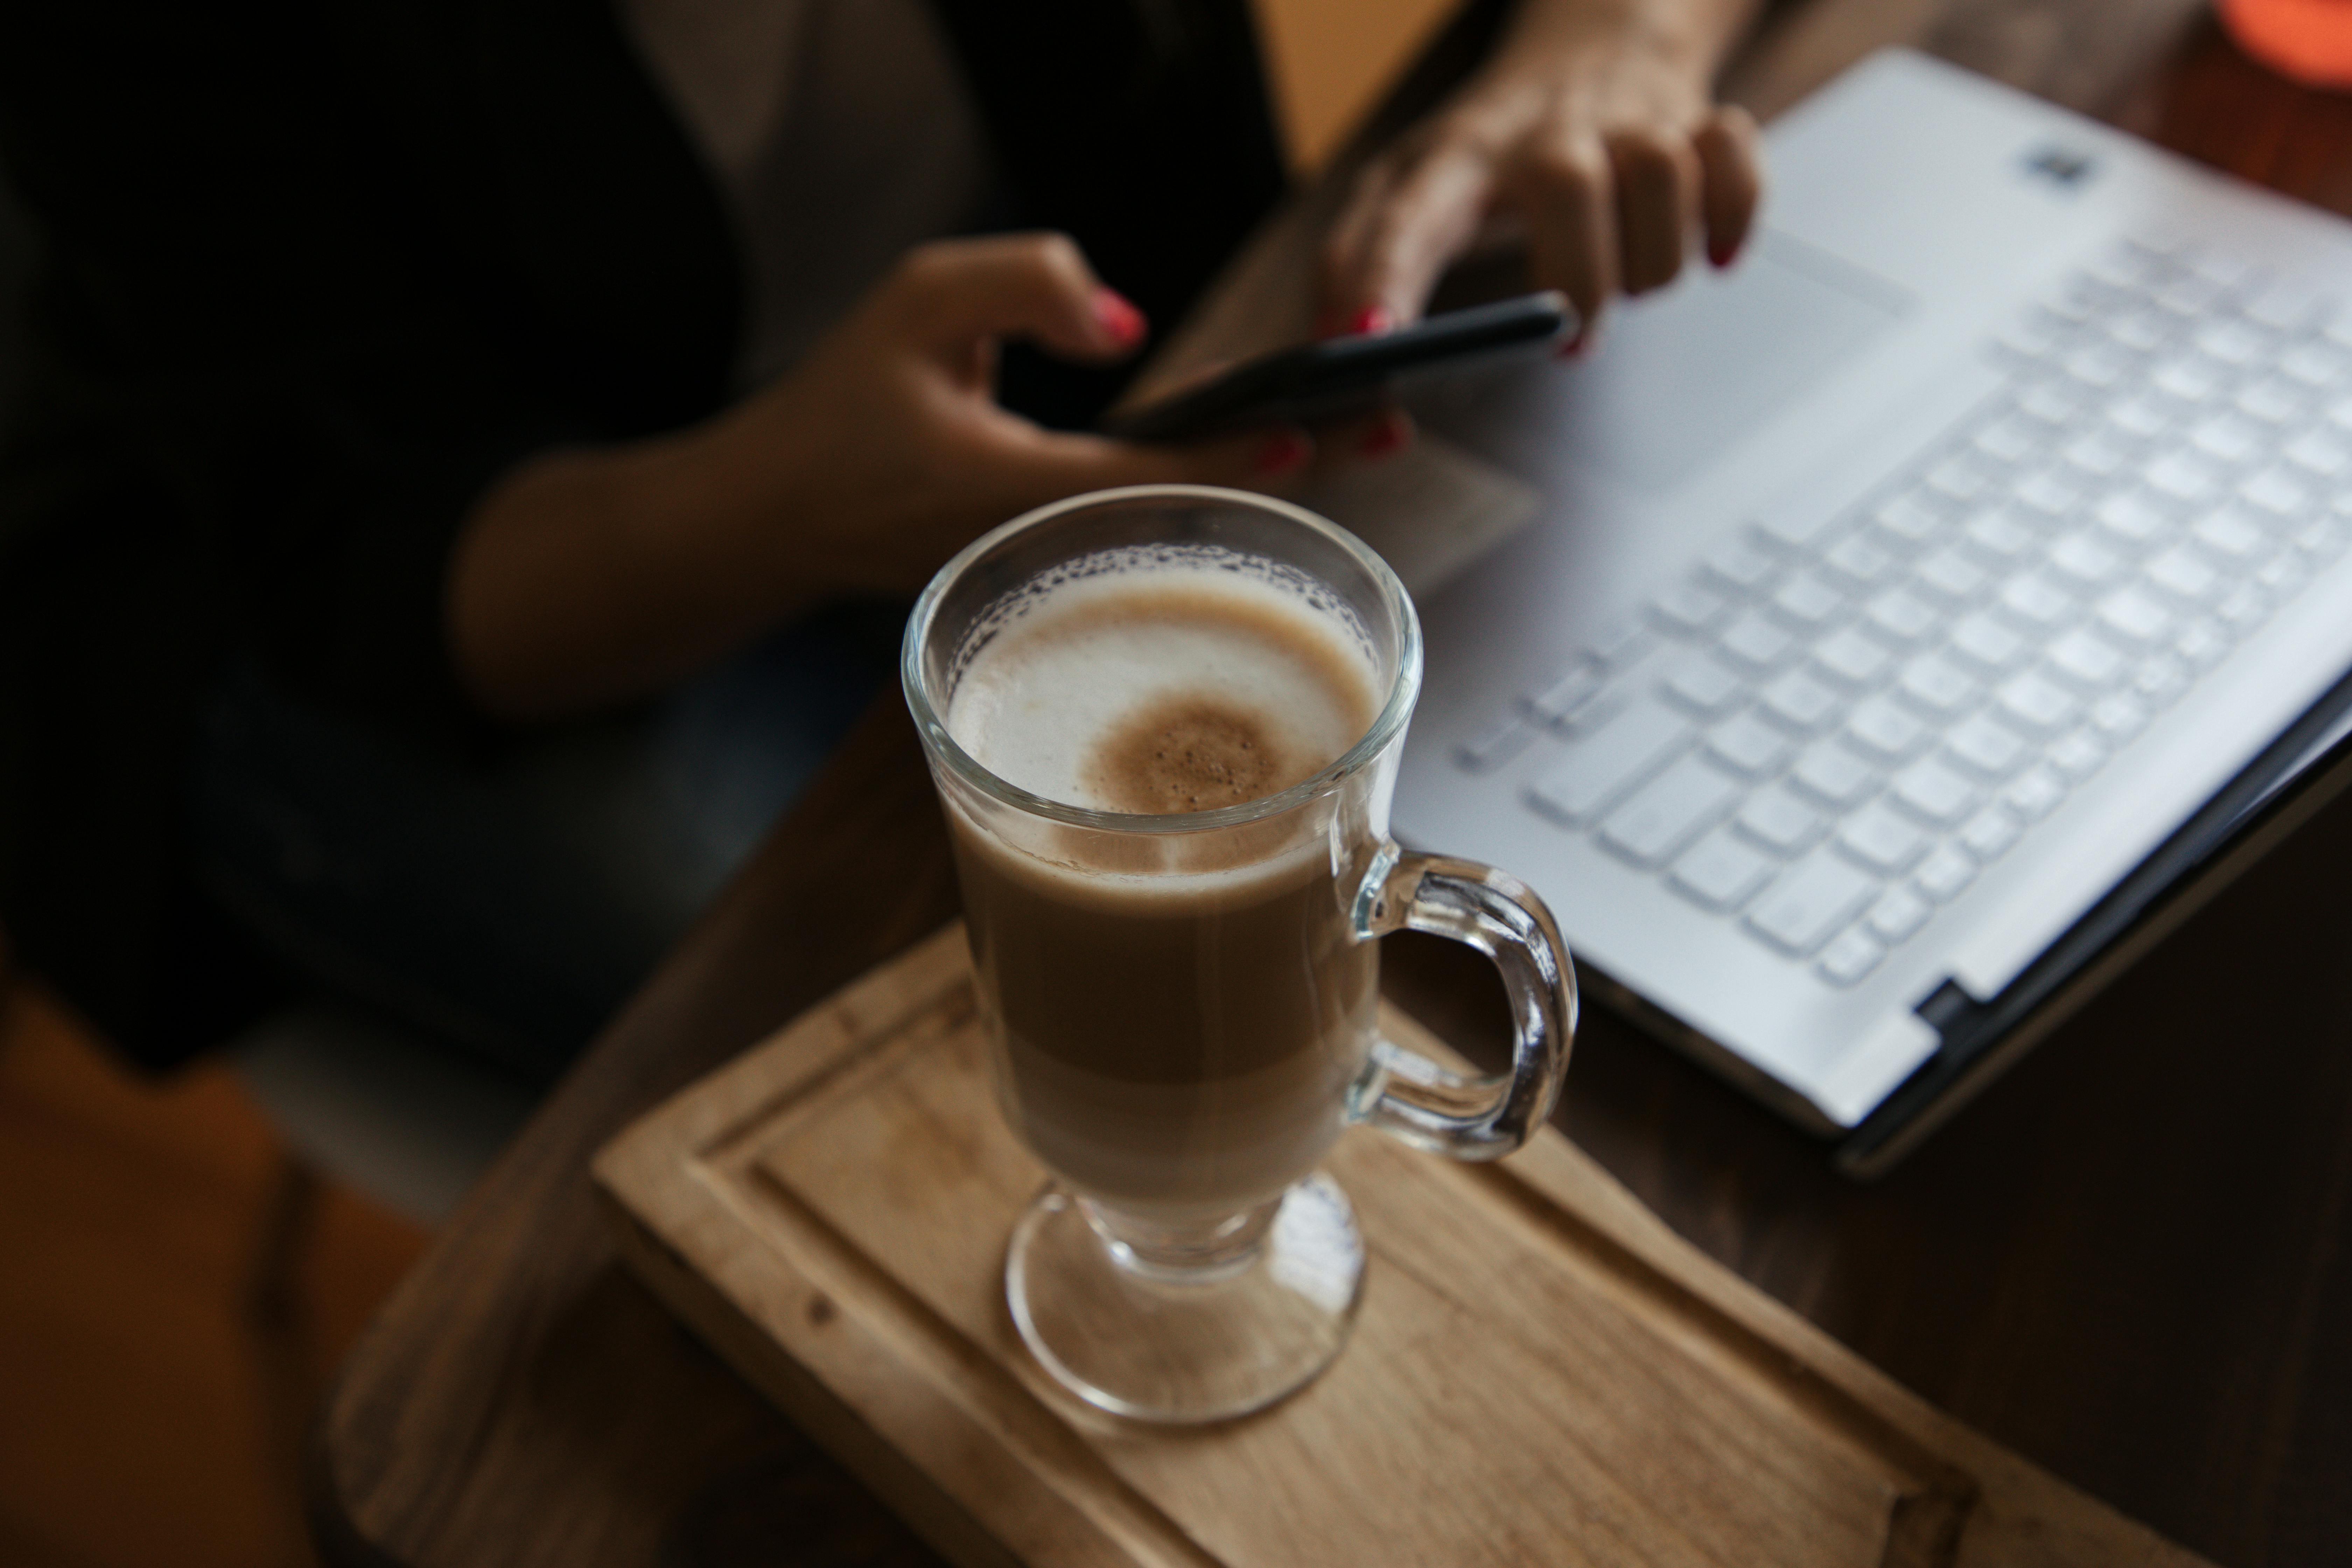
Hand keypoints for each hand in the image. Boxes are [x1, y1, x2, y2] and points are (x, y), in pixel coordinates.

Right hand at [717, 232, 1329, 601]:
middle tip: (1389, 426)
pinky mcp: (1050, 568)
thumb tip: (1125, 323)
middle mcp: (1047, 544)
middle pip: (1196, 507)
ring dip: (1266, 480)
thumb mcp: (916, 301)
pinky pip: (1148, 529)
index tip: (1311, 427)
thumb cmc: (836, 408)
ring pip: (1180, 522)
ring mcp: (1052, 569)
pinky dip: (1211, 492)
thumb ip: (1024, 284)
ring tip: (1352, 436)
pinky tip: (1262, 461)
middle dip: (1296, 467)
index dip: (1237, 453)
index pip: (1151, 473)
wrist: (774, 517)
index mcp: (1011, 488)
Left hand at [1320, 0, 1762, 342]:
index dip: (1383, 282)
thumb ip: (1354, 266)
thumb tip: (1326, 348)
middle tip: (1570, 334)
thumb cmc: (1490, 147)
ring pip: (1660, 181)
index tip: (1369, 343)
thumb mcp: (1406, 190)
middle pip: (1568, 190)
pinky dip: (1733, 216)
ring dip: (1653, 262)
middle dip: (1579, 285)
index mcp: (1452, 160)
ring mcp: (1625, 122)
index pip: (1403, 218)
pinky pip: (1734, 163)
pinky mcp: (1697, 122)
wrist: (1593, 43)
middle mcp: (1541, 134)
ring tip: (1627, 281)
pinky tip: (1712, 249)